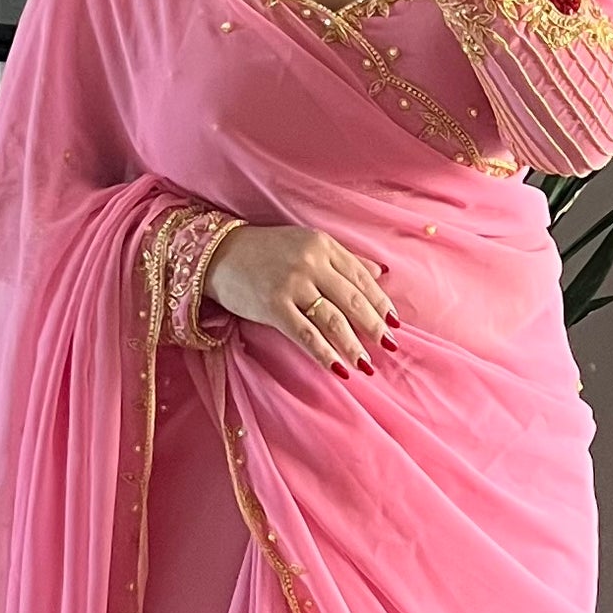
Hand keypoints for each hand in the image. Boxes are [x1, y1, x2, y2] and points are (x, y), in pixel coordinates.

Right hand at [203, 223, 399, 379]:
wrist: (218, 254)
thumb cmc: (265, 251)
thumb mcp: (307, 244)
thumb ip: (344, 259)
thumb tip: (381, 274)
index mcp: (322, 245)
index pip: (361, 277)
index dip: (381, 302)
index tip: (395, 323)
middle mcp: (310, 262)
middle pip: (352, 299)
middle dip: (374, 326)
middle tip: (389, 346)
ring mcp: (291, 283)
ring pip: (333, 319)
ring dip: (353, 345)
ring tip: (367, 364)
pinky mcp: (273, 305)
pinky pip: (306, 334)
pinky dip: (324, 353)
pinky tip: (338, 368)